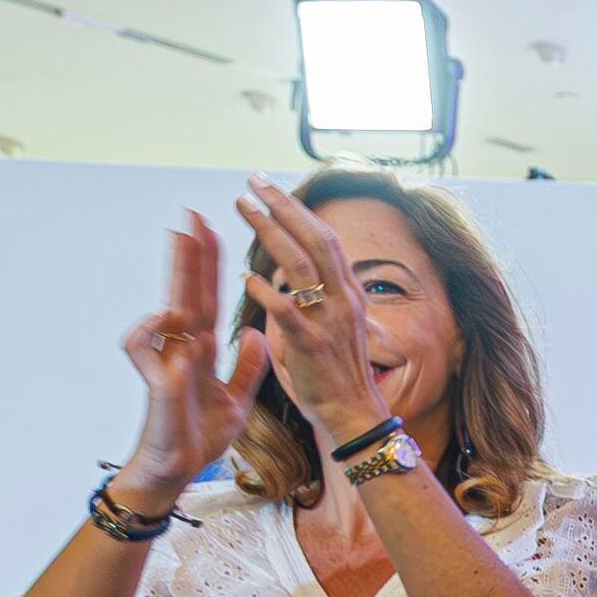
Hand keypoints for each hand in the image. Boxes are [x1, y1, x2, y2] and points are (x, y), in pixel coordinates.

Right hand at [122, 211, 272, 495]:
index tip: (213, 229)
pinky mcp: (154, 383)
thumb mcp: (236, 400)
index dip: (211, 266)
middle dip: (191, 256)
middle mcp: (182, 349)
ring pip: (165, 312)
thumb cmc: (199, 435)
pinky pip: (144, 347)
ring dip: (176, 281)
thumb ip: (248, 368)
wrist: (178, 470)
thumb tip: (258, 335)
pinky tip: (169, 319)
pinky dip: (155, 332)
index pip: (209, 298)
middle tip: (192, 216)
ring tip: (186, 251)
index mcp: (202, 349)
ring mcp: (165, 363)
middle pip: (187, 293)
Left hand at [234, 178, 390, 440]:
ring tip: (243, 209)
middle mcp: (343, 299)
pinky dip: (267, 291)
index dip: (298, 211)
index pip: (324, 239)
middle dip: (283, 206)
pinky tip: (246, 277)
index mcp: (348, 293)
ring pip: (301, 264)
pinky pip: (288, 311)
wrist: (353, 414)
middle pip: (314, 239)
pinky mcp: (312, 346)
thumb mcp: (334, 325)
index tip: (270, 189)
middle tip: (254, 182)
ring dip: (270, 232)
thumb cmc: (336, 373)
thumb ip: (313, 296)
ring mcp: (329, 321)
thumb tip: (287, 273)